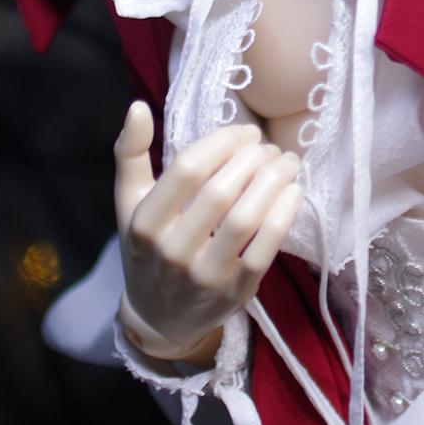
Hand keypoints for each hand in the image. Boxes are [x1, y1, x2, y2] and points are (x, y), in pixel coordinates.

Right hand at [114, 104, 301, 363]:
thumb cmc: (148, 247)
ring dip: (274, 182)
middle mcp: (172, 252)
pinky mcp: (234, 294)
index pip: (187, 169)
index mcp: (145, 223)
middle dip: (253, 158)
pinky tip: (294, 192)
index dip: (223, 142)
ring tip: (286, 162)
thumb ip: (130, 154)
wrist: (159, 317)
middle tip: (268, 146)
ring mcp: (204, 276)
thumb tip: (138, 107)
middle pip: (220, 191)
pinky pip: (264, 251)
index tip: (245, 132)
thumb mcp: (130, 202)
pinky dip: (284, 216)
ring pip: (246, 220)